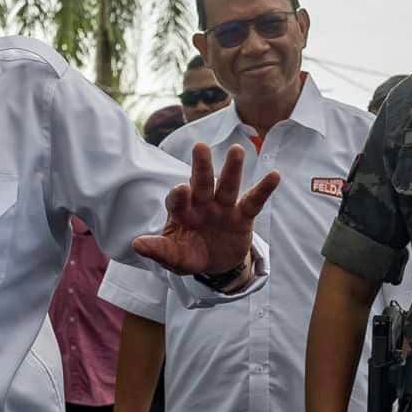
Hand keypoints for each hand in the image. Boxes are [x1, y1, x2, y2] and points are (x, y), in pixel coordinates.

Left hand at [132, 143, 279, 278]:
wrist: (216, 264)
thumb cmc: (190, 255)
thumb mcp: (174, 258)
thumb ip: (159, 250)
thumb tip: (136, 245)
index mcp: (182, 212)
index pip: (177, 200)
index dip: (179, 195)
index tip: (181, 189)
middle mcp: (202, 204)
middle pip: (201, 183)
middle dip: (201, 167)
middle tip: (200, 147)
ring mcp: (223, 207)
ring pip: (227, 185)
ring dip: (232, 169)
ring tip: (237, 150)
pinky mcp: (243, 215)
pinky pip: (254, 201)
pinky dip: (264, 189)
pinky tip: (275, 175)